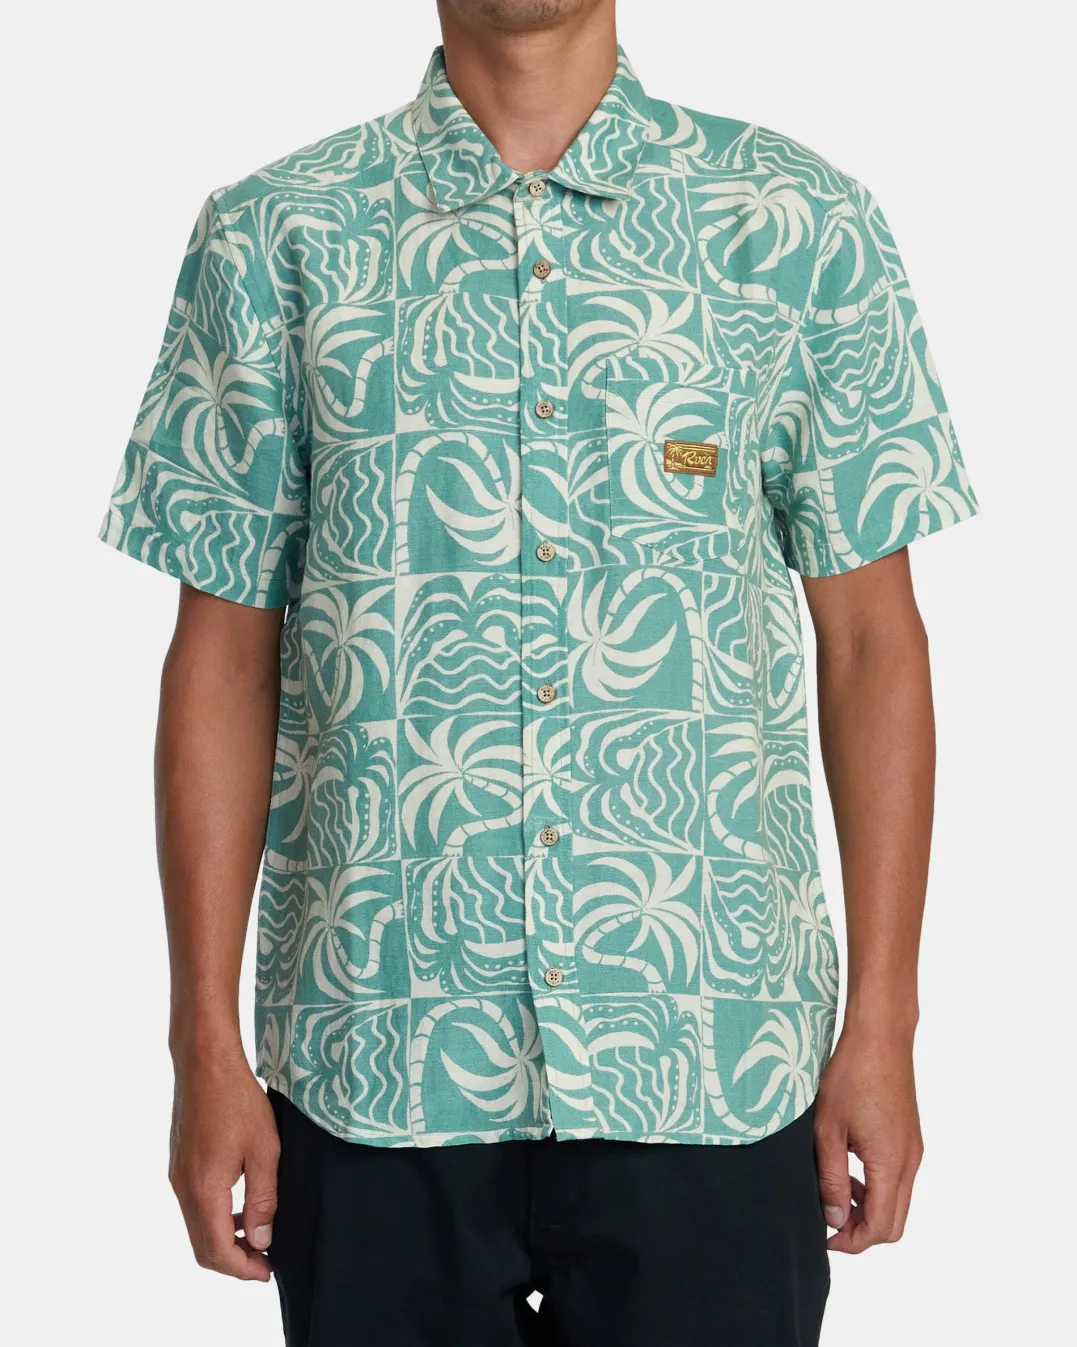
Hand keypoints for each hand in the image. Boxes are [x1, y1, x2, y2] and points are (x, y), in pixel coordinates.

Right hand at [168, 1050, 279, 1280]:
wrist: (205, 1063)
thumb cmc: (238, 1100)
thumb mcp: (264, 1150)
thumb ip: (263, 1199)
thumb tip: (261, 1240)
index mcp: (204, 1190)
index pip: (217, 1251)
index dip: (243, 1269)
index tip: (268, 1271)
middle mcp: (183, 1189)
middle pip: (202, 1247)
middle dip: (233, 1261)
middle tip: (264, 1261)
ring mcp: (177, 1176)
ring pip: (196, 1227)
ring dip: (223, 1240)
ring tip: (257, 1235)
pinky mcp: (179, 1164)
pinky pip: (194, 1206)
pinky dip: (215, 1218)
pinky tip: (240, 1206)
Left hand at [814, 1027, 922, 1252]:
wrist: (880, 1037)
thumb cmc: (851, 1075)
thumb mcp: (828, 1129)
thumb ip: (832, 1178)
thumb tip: (835, 1218)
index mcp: (891, 1164)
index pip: (879, 1228)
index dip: (851, 1241)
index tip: (823, 1234)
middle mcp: (910, 1162)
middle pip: (894, 1223)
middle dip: (861, 1231)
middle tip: (828, 1218)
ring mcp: (913, 1150)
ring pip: (897, 1202)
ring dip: (868, 1208)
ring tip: (835, 1191)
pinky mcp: (910, 1138)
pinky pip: (898, 1178)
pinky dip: (876, 1187)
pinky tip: (851, 1169)